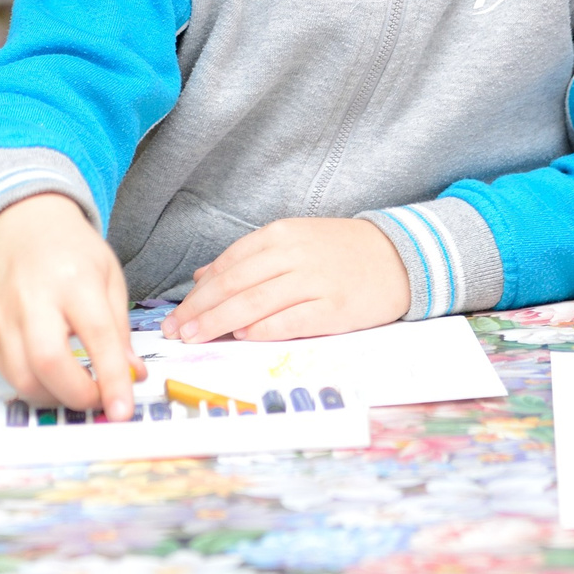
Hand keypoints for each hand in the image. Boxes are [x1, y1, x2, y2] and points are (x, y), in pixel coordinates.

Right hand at [0, 193, 138, 419]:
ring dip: (53, 397)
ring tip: (74, 389)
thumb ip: (119, 329)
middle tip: (98, 400)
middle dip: (77, 395)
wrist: (19, 224)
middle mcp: (33, 297)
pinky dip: (31, 385)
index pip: (97, 336)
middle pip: (48, 362)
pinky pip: (4, 372)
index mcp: (74, 279)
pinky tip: (49, 377)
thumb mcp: (108, 276)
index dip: (112, 378)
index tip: (123, 410)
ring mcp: (2, 313)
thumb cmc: (70, 250)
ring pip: (21, 376)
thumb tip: (132, 375)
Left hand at [162, 218, 410, 342]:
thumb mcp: (293, 241)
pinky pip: (289, 321)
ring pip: (253, 303)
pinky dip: (262, 330)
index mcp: (280, 235)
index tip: (176, 313)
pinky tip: (241, 337)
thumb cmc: (340, 252)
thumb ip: (247, 259)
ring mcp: (314, 282)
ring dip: (218, 323)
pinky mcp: (333, 308)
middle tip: (175, 331)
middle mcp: (293, 254)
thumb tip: (202, 277)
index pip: (227, 265)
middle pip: (233, 284)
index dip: (198, 292)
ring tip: (195, 338)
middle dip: (199, 310)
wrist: (398, 257)